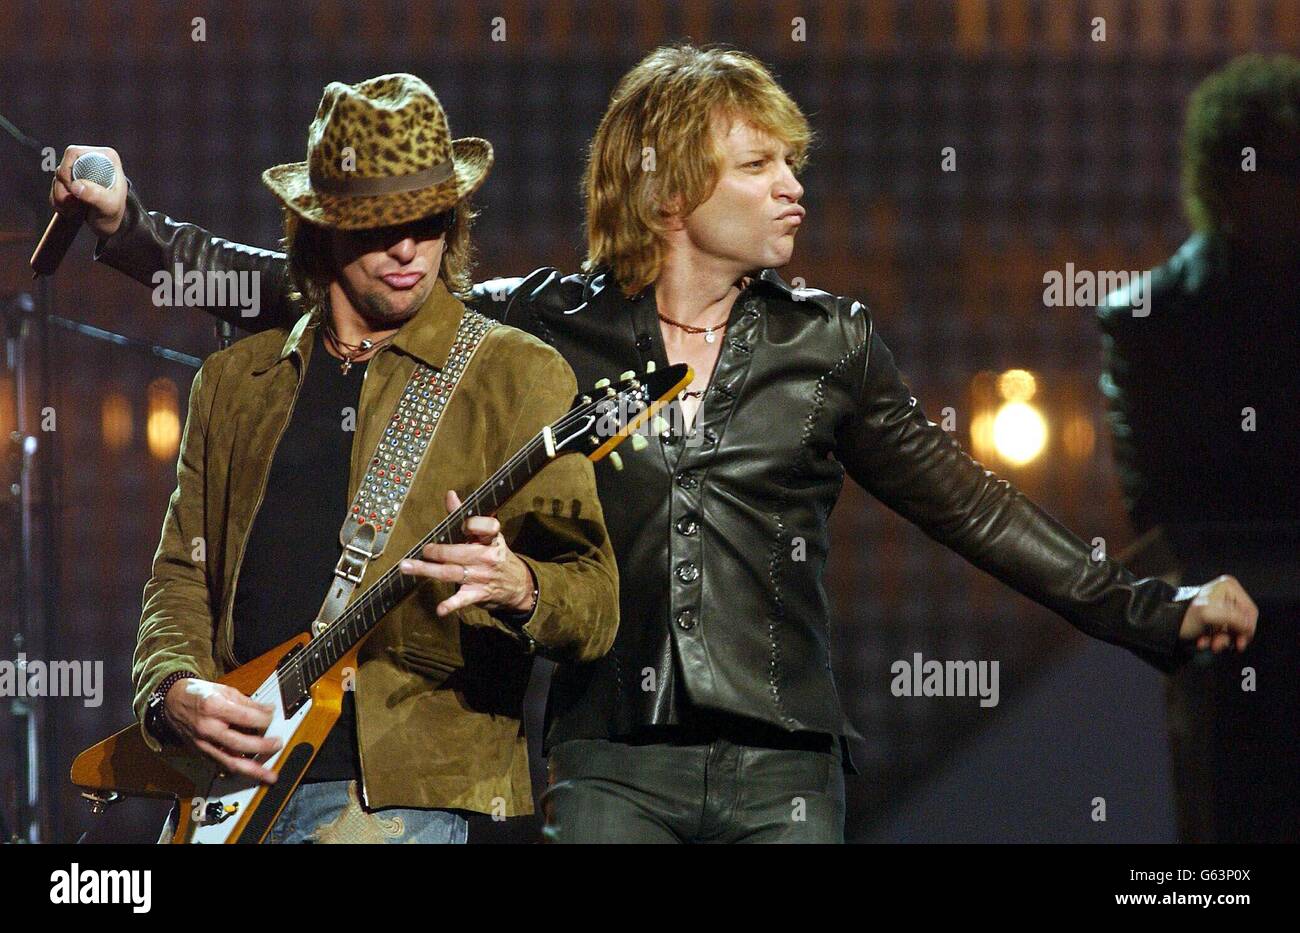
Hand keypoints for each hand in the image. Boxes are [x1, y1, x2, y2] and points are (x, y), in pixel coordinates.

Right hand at [49, 145, 126, 238]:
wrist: (108, 224)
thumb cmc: (114, 213)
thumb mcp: (110, 206)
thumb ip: (96, 196)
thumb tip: (76, 186)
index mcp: (105, 157)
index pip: (74, 154)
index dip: (68, 171)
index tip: (74, 191)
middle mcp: (90, 159)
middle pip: (62, 167)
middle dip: (63, 188)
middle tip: (73, 204)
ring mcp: (78, 171)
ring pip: (57, 179)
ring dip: (60, 197)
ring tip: (75, 210)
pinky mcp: (70, 181)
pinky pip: (54, 188)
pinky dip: (58, 201)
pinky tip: (70, 210)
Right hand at [164, 678, 280, 783]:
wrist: (171, 703)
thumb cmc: (198, 694)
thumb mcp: (224, 690)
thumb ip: (247, 703)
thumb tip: (268, 711)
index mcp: (213, 707)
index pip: (245, 718)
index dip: (264, 720)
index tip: (273, 718)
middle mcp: (207, 728)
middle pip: (238, 744)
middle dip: (262, 747)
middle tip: (277, 745)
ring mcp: (203, 744)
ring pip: (229, 762)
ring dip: (252, 770)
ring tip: (269, 775)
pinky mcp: (201, 753)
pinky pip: (221, 765)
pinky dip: (237, 770)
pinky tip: (250, 773)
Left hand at [399, 490, 534, 617]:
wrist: (518, 584)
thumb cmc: (495, 554)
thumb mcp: (487, 535)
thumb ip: (466, 515)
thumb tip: (449, 495)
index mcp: (491, 538)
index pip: (487, 527)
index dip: (475, 525)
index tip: (464, 525)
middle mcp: (487, 557)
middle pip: (460, 552)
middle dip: (438, 551)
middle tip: (424, 550)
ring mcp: (482, 577)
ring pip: (452, 572)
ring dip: (428, 571)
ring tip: (408, 567)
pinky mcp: (478, 594)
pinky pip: (462, 599)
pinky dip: (451, 605)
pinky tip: (440, 609)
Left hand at [1176, 574, 1257, 652]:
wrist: (1164, 621)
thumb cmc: (1186, 614)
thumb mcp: (1210, 614)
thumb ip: (1233, 618)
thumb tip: (1249, 627)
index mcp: (1229, 587)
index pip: (1250, 610)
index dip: (1248, 628)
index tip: (1240, 642)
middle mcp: (1226, 593)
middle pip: (1241, 621)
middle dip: (1232, 636)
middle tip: (1221, 646)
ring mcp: (1220, 605)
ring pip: (1231, 629)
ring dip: (1222, 640)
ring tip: (1211, 645)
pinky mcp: (1213, 616)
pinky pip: (1221, 631)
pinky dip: (1214, 639)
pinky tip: (1203, 642)